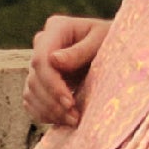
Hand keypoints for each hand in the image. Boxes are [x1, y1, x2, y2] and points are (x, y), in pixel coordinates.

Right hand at [25, 13, 109, 128]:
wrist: (118, 49)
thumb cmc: (114, 40)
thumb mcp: (103, 40)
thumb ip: (80, 50)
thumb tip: (54, 60)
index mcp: (57, 28)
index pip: (41, 60)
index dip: (52, 84)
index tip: (69, 102)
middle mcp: (43, 43)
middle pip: (35, 78)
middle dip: (52, 102)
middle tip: (74, 117)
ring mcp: (40, 63)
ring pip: (31, 91)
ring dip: (49, 110)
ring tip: (73, 120)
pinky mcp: (41, 80)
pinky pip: (31, 100)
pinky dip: (44, 113)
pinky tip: (62, 119)